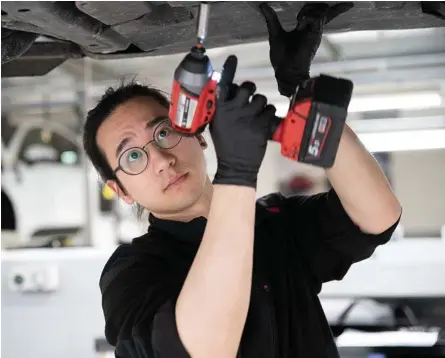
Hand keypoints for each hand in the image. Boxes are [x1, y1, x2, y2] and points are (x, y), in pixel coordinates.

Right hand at [210, 55, 276, 188]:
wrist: (236, 165)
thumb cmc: (226, 144)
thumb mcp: (217, 124)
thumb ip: (222, 108)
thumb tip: (230, 91)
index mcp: (220, 109)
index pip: (224, 84)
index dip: (229, 69)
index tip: (233, 59)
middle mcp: (234, 110)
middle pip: (247, 87)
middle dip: (250, 91)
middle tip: (250, 99)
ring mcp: (249, 117)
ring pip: (261, 99)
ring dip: (261, 105)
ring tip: (257, 115)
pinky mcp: (262, 125)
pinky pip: (271, 111)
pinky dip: (269, 115)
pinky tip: (264, 123)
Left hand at [259, 2, 352, 96]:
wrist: (285, 72)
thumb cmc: (282, 57)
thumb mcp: (275, 33)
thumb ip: (271, 19)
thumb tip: (263, 5)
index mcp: (307, 28)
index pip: (323, 14)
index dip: (336, 9)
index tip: (349, 5)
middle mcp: (314, 29)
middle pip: (321, 8)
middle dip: (310, 7)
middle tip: (298, 19)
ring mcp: (316, 31)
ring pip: (320, 10)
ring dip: (308, 11)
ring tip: (298, 23)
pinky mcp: (315, 34)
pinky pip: (317, 17)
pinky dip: (307, 17)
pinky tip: (299, 25)